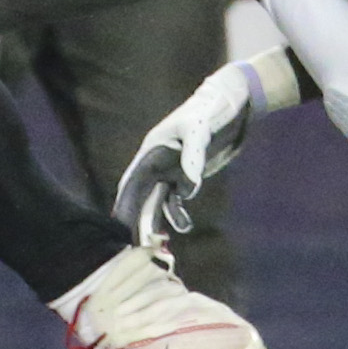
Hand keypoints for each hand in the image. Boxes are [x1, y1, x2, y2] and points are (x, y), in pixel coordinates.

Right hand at [113, 49, 296, 243]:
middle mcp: (157, 162)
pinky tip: (184, 225)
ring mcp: (171, 169)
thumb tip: (187, 191)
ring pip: (156, 201)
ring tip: (156, 245)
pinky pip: (175, 200)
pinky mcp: (186, 175)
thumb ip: (193, 158)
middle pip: (140, 196)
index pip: (132, 183)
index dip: (124, 205)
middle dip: (136, 220)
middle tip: (133, 246)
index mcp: (152, 150)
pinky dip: (177, 214)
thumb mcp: (200, 129)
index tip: (118, 227)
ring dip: (155, 221)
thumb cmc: (210, 110)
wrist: (229, 101)